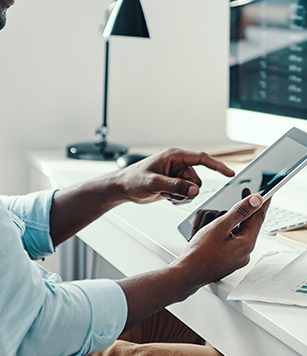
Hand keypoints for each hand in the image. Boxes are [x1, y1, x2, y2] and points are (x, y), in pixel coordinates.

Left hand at [117, 148, 234, 204]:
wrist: (124, 188)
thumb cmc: (134, 179)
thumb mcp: (154, 183)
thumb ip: (175, 186)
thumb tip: (194, 191)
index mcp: (175, 156)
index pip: (202, 159)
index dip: (217, 166)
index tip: (230, 173)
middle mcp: (178, 164)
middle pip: (197, 180)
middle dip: (186, 190)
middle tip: (169, 192)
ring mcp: (177, 175)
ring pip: (193, 190)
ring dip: (181, 196)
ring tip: (165, 194)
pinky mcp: (175, 184)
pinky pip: (186, 195)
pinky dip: (178, 199)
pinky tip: (165, 196)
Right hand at [174, 193, 269, 299]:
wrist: (187, 274)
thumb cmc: (200, 253)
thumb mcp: (220, 226)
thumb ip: (239, 212)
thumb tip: (256, 200)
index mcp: (246, 243)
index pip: (259, 218)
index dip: (263, 202)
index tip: (268, 191)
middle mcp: (244, 252)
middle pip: (248, 225)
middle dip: (243, 210)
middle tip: (244, 194)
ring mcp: (236, 258)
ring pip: (237, 232)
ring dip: (230, 221)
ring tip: (216, 216)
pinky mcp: (227, 260)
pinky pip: (230, 241)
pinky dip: (224, 231)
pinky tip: (212, 230)